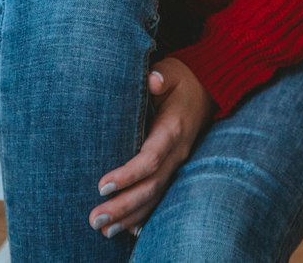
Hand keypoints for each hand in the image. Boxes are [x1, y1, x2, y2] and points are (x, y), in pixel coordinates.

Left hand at [88, 57, 217, 239]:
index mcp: (172, 130)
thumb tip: (152, 81)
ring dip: (129, 217)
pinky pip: (159, 197)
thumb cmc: (182, 79)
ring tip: (103, 231)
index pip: (150, 159)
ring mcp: (177, 164)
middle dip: (123, 207)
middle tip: (95, 219)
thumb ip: (161, 76)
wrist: (207, 89)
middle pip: (150, 187)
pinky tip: (126, 231)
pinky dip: (143, 216)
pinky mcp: (173, 169)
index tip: (102, 186)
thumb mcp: (171, 71)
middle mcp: (176, 153)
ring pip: (154, 198)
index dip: (127, 175)